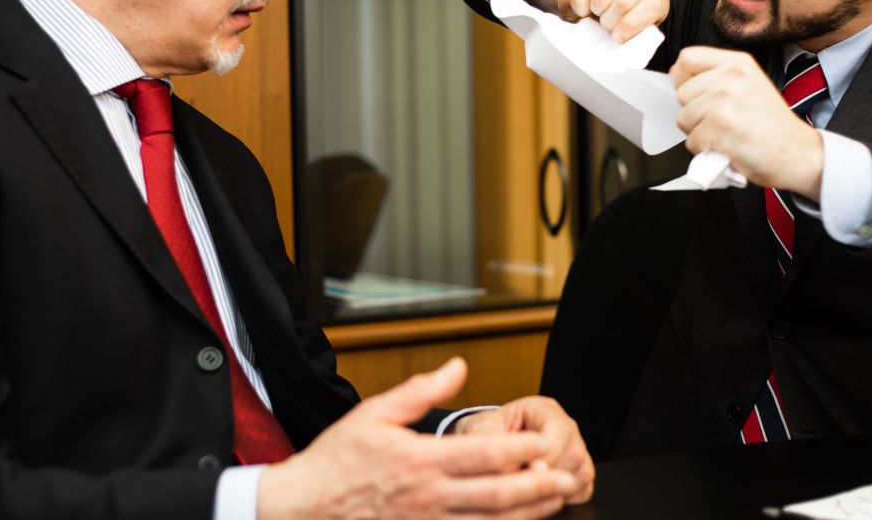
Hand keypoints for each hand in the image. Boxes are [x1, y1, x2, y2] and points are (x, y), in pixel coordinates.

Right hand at [258, 358, 580, 519]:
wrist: (303, 508)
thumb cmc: (336, 461)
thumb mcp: (374, 413)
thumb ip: (421, 391)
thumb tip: (458, 367)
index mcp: (420, 460)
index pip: (484, 454)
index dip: (521, 449)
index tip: (543, 441)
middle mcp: (428, 497)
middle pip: (497, 495)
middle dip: (538, 487)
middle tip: (567, 476)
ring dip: (527, 514)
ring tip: (554, 502)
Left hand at [453, 397, 593, 503]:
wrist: (486, 445)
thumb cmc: (486, 433)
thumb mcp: (482, 432)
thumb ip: (496, 447)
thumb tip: (511, 470)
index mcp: (544, 409)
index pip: (558, 431)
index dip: (547, 455)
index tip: (530, 470)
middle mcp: (565, 427)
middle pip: (575, 454)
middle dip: (551, 474)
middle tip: (527, 484)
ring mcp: (574, 448)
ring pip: (582, 472)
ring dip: (558, 487)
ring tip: (531, 489)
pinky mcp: (577, 470)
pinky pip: (584, 488)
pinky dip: (567, 496)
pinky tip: (544, 495)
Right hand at [529, 0, 667, 41]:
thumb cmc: (616, 18)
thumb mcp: (630, 29)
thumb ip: (632, 36)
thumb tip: (623, 49)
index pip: (650, 9)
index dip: (631, 26)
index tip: (616, 37)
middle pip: (622, 3)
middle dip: (609, 20)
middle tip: (605, 24)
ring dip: (594, 11)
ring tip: (597, 11)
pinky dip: (579, 5)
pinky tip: (586, 4)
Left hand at [669, 46, 823, 196]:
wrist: (798, 153)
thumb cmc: (773, 126)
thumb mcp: (750, 85)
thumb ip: (717, 77)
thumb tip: (677, 75)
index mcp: (738, 63)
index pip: (687, 58)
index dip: (682, 78)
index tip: (693, 94)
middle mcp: (731, 77)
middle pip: (682, 93)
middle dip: (695, 113)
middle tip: (722, 122)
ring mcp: (725, 102)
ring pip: (684, 119)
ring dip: (700, 133)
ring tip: (727, 134)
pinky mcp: (720, 128)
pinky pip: (692, 142)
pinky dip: (705, 151)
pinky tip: (728, 147)